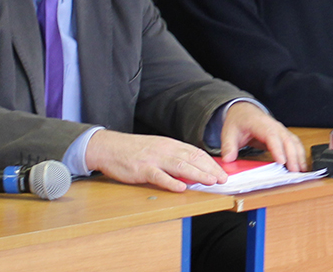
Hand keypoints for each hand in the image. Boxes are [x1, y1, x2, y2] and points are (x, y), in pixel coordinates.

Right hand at [85, 129, 227, 191]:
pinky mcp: (142, 169)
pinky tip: (181, 187)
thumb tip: (193, 168)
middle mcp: (165, 150)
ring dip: (197, 174)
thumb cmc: (134, 150)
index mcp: (170, 145)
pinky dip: (170, 182)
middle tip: (223, 178)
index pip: (195, 153)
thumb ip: (174, 156)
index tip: (222, 171)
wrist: (109, 147)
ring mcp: (154, 159)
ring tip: (210, 181)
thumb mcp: (158, 148)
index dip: (210, 162)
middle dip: (210, 169)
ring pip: (180, 166)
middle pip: (192, 159)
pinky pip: (159, 176)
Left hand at [220, 102, 306, 171]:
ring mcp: (281, 130)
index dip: (278, 148)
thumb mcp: (228, 133)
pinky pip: (295, 143)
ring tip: (301, 171)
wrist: (244, 111)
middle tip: (294, 172)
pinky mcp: (284, 135)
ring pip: (294, 142)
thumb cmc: (238, 122)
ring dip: (299, 156)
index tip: (282, 161)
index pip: (271, 136)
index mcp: (260, 124)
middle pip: (287, 140)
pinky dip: (300, 154)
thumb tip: (228, 160)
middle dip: (292, 156)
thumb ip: (228, 146)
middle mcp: (274, 126)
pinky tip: (302, 166)